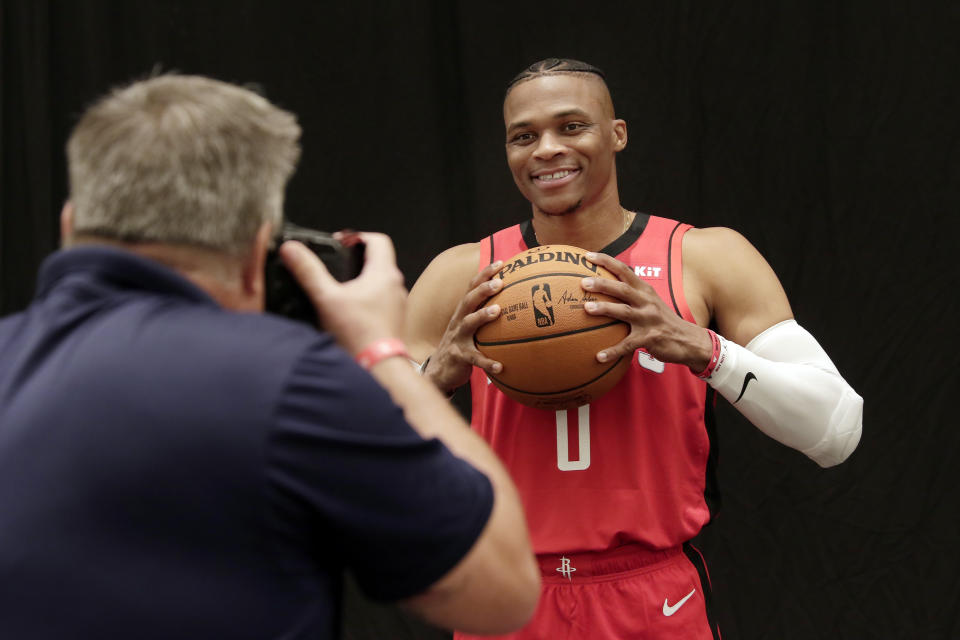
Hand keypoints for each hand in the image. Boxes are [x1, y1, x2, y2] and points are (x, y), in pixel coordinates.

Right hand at [279, 232, 405, 354]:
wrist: (378, 367)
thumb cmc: (358, 334)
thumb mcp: (327, 298)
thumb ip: (308, 272)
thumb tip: (292, 249)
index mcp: (384, 273)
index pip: (378, 240)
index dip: (357, 236)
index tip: (339, 243)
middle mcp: (395, 285)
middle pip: (379, 260)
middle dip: (356, 259)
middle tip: (334, 264)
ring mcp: (397, 304)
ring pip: (380, 281)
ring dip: (362, 280)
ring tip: (339, 288)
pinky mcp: (394, 320)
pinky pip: (382, 300)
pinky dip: (367, 298)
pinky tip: (349, 310)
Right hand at [423, 260, 504, 393]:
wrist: (438, 371)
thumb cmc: (461, 345)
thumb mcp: (470, 328)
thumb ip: (485, 315)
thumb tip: (514, 303)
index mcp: (462, 312)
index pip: (472, 288)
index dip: (484, 274)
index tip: (501, 263)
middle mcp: (458, 321)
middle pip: (469, 300)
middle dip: (483, 289)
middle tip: (500, 282)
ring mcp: (457, 338)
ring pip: (469, 324)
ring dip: (482, 316)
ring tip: (498, 311)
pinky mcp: (459, 357)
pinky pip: (474, 359)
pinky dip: (487, 362)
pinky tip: (500, 366)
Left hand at [580, 252, 712, 370]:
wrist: (689, 340)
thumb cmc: (663, 320)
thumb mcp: (650, 302)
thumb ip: (632, 294)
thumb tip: (605, 287)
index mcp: (645, 290)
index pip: (624, 270)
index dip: (606, 261)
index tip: (587, 256)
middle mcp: (647, 301)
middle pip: (622, 289)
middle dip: (602, 284)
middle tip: (583, 282)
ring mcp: (649, 319)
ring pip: (624, 312)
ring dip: (605, 309)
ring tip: (586, 309)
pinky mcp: (650, 338)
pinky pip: (627, 345)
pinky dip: (613, 351)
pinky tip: (599, 357)